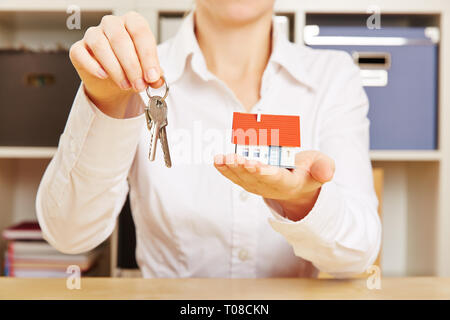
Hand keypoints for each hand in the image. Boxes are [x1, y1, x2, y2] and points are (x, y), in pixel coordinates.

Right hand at [69, 12, 163, 117]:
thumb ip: (154, 75)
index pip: (140, 32)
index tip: (152, 76)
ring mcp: (93, 34)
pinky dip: (93, 66)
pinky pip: (81, 54)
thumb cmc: (131, 71)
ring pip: (100, 46)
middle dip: (132, 66)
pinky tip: (104, 76)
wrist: (112, 85)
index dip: (148, 56)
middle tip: (139, 85)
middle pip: (120, 39)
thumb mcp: (146, 73)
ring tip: (126, 85)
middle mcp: (112, 24)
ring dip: (115, 69)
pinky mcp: (78, 49)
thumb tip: (157, 80)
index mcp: (132, 22)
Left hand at [213, 151, 334, 220]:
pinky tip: (217, 160)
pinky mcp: (248, 181)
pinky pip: (235, 175)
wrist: (298, 184)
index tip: (254, 164)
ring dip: (230, 168)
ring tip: (220, 158)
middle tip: (232, 157)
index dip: (264, 171)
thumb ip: (324, 168)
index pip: (275, 178)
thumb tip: (326, 173)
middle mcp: (270, 186)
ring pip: (242, 177)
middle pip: (254, 177)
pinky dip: (225, 168)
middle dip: (242, 167)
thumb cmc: (309, 171)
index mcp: (289, 183)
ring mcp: (257, 185)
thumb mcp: (322, 167)